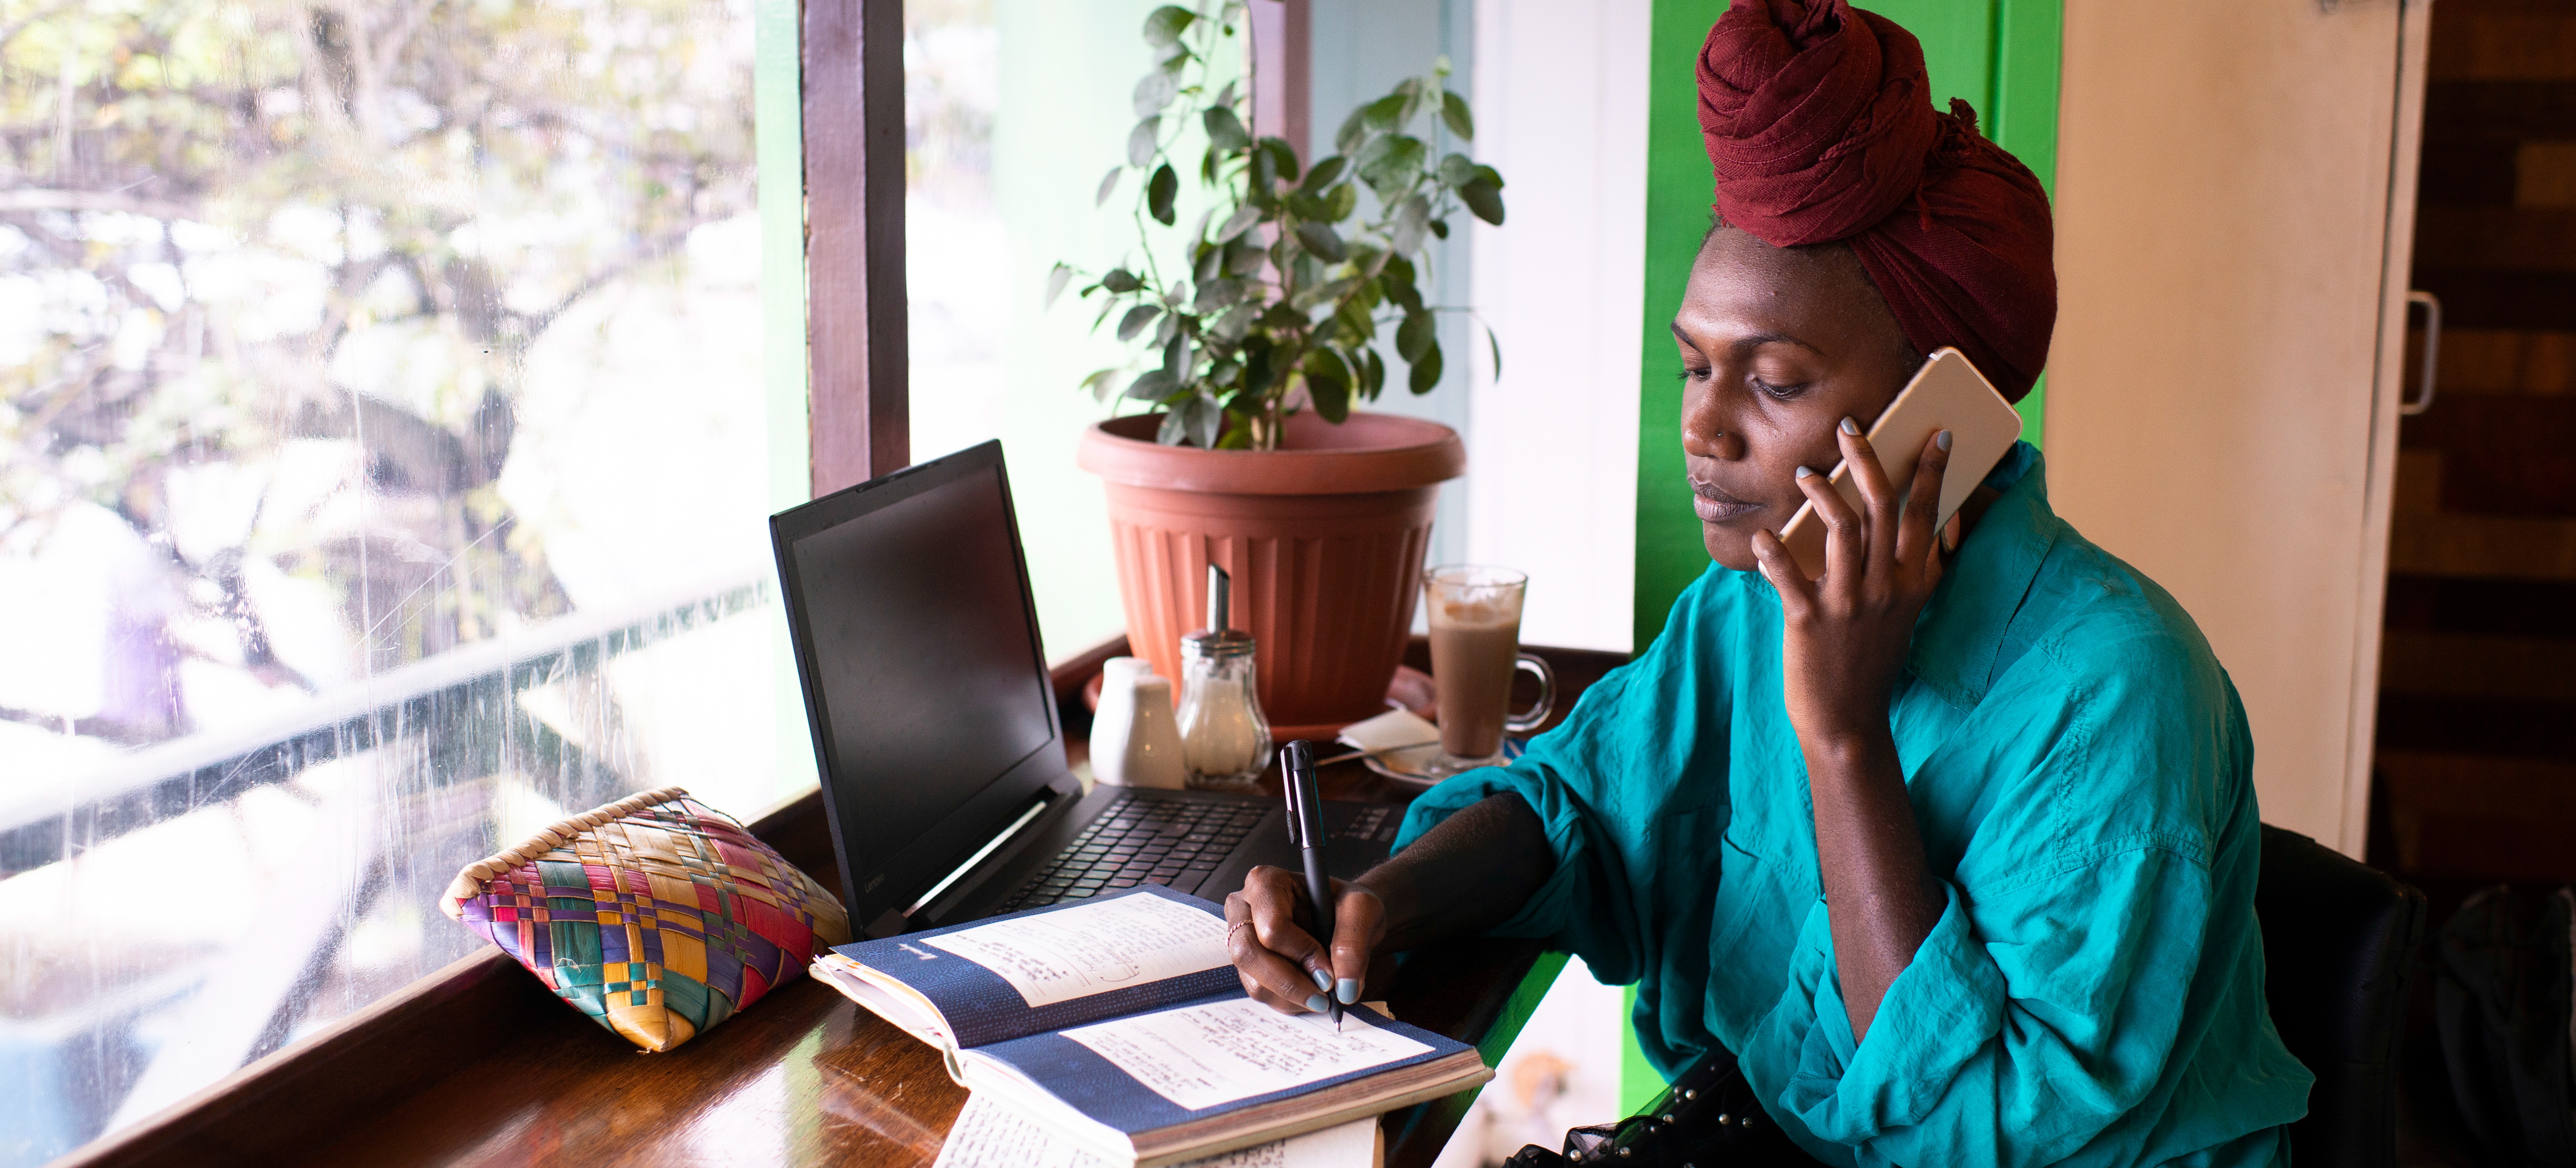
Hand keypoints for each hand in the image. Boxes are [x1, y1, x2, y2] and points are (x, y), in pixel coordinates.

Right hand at [1224, 866, 1386, 1013]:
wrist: (1344, 918)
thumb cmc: (1347, 905)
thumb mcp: (1363, 910)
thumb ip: (1353, 943)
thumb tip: (1344, 988)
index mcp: (1266, 882)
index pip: (1272, 926)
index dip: (1301, 953)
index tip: (1329, 973)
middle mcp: (1243, 908)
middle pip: (1249, 953)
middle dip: (1289, 983)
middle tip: (1324, 998)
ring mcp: (1241, 939)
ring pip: (1253, 980)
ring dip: (1292, 997)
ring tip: (1323, 997)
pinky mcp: (1248, 965)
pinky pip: (1260, 992)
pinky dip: (1289, 1002)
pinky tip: (1311, 994)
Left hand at [1749, 419, 1952, 747]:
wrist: (1848, 722)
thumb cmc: (1871, 661)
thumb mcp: (1906, 615)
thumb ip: (1918, 573)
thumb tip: (1936, 530)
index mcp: (1912, 584)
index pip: (1927, 515)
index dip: (1933, 472)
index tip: (1937, 435)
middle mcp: (1886, 588)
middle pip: (1882, 507)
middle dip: (1867, 460)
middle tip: (1850, 427)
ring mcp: (1848, 603)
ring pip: (1841, 529)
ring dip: (1821, 494)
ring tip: (1805, 473)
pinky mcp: (1810, 620)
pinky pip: (1787, 573)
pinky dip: (1771, 550)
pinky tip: (1762, 536)